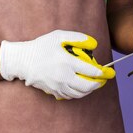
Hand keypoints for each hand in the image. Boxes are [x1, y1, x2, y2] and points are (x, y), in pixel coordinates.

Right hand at [0, 30, 115, 99]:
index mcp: (66, 62)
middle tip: (103, 80)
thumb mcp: (58, 36)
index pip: (91, 71)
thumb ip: (78, 38)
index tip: (109, 72)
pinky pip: (71, 96)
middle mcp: (63, 76)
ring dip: (90, 90)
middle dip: (98, 84)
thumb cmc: (41, 46)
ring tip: (93, 83)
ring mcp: (58, 86)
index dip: (103, 73)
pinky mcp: (54, 92)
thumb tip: (94, 44)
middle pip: (88, 86)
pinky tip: (80, 86)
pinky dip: (79, 93)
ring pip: (80, 93)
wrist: (23, 61)